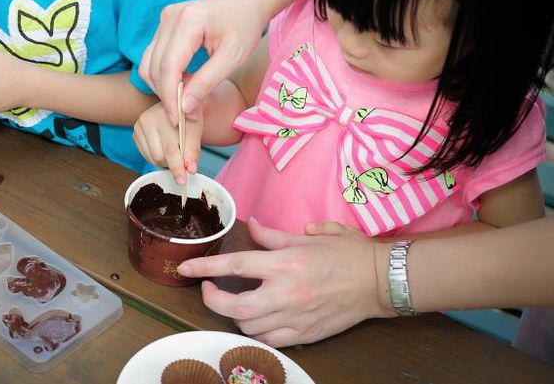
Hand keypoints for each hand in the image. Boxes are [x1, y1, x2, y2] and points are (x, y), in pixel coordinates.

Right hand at [133, 102, 202, 184]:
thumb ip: (193, 151)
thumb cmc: (188, 117)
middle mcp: (147, 120)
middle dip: (172, 163)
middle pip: (158, 157)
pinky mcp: (135, 133)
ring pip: (151, 158)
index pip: (170, 150)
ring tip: (173, 149)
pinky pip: (146, 155)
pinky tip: (163, 147)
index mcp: (165, 117)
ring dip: (164, 161)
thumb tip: (190, 170)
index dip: (177, 168)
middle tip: (182, 157)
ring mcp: (138, 126)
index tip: (183, 181)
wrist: (177, 104)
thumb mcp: (196, 131)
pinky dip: (156, 157)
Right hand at [139, 0, 267, 125]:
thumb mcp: (233, 58)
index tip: (178, 121)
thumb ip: (207, 82)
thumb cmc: (244, 27)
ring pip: (149, 64)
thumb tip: (185, 108)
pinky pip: (153, 56)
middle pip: (155, 68)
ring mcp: (164, 18)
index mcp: (189, 21)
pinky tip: (182, 83)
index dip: (170, 97)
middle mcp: (170, 17)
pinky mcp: (163, 24)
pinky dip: (163, 75)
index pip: (169, 67)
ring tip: (185, 100)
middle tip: (186, 116)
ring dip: (162, 87)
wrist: (245, 0)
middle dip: (167, 95)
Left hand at [176, 217, 392, 346]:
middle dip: (212, 300)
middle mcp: (286, 293)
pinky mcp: (305, 334)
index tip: (186, 268)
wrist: (379, 281)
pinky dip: (257, 332)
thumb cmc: (346, 254)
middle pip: (234, 307)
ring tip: (236, 303)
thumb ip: (273, 235)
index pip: (235, 266)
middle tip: (208, 290)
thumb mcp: (308, 237)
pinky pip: (270, 340)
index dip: (205, 267)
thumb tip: (250, 225)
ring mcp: (295, 317)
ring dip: (235, 316)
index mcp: (285, 264)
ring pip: (249, 326)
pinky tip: (257, 320)